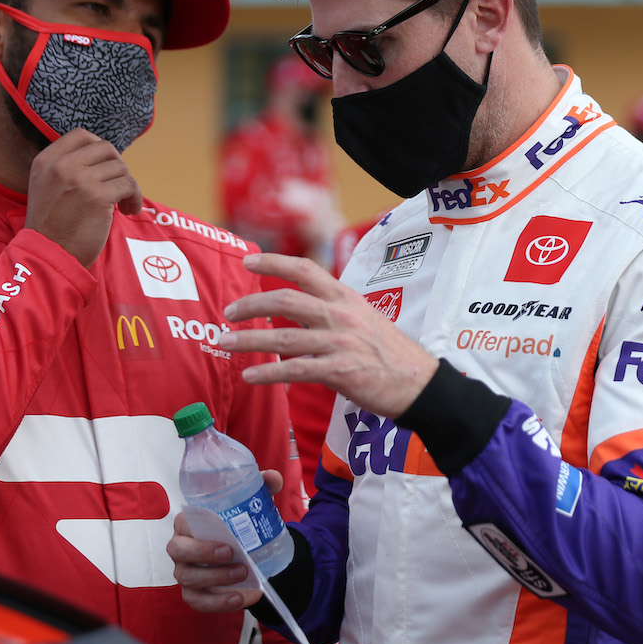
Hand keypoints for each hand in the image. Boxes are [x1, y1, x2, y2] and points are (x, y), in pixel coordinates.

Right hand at [25, 128, 142, 267]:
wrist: (48, 257)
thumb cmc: (52, 228)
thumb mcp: (45, 188)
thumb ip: (65, 169)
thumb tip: (105, 157)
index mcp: (46, 161)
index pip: (81, 135)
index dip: (100, 148)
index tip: (106, 167)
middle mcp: (61, 166)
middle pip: (106, 148)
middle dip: (118, 167)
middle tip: (118, 187)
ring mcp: (79, 180)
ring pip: (121, 168)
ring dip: (128, 186)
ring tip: (124, 205)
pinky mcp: (97, 197)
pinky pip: (129, 185)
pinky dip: (135, 198)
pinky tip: (129, 211)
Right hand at [168, 469, 282, 612]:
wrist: (246, 552)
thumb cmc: (238, 524)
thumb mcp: (250, 505)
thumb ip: (261, 487)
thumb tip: (272, 477)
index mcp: (188, 523)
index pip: (182, 524)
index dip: (199, 532)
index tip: (227, 540)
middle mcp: (180, 547)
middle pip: (178, 552)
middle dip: (204, 554)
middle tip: (233, 555)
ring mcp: (184, 572)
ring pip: (188, 579)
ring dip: (217, 579)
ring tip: (244, 574)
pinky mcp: (193, 593)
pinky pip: (199, 602)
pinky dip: (219, 603)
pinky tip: (241, 599)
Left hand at [220, 253, 438, 418]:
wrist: (419, 383)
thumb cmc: (389, 352)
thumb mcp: (363, 317)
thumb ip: (333, 310)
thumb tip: (299, 308)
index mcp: (345, 297)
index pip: (305, 269)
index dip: (273, 261)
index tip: (247, 260)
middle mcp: (341, 315)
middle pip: (286, 299)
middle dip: (251, 303)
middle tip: (228, 311)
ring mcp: (340, 342)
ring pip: (283, 336)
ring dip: (247, 340)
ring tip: (224, 343)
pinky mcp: (340, 371)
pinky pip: (295, 370)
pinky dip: (268, 372)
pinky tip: (250, 375)